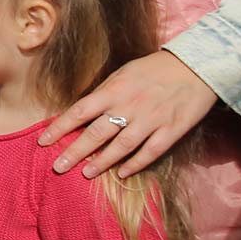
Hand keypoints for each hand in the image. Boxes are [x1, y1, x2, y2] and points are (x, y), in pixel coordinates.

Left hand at [39, 50, 218, 178]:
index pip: (80, 111)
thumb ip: (103, 93)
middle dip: (75, 151)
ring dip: (102, 161)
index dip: (60, 128)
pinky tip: (122, 174)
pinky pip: (151, 151)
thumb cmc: (154, 69)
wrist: (197, 66)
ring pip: (122, 146)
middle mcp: (130, 106)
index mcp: (114, 90)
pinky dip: (136, 164)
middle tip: (58, 167)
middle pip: (97, 133)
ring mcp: (152, 119)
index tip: (43, 142)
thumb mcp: (123, 74)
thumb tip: (81, 113)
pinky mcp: (172, 130)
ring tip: (86, 173)